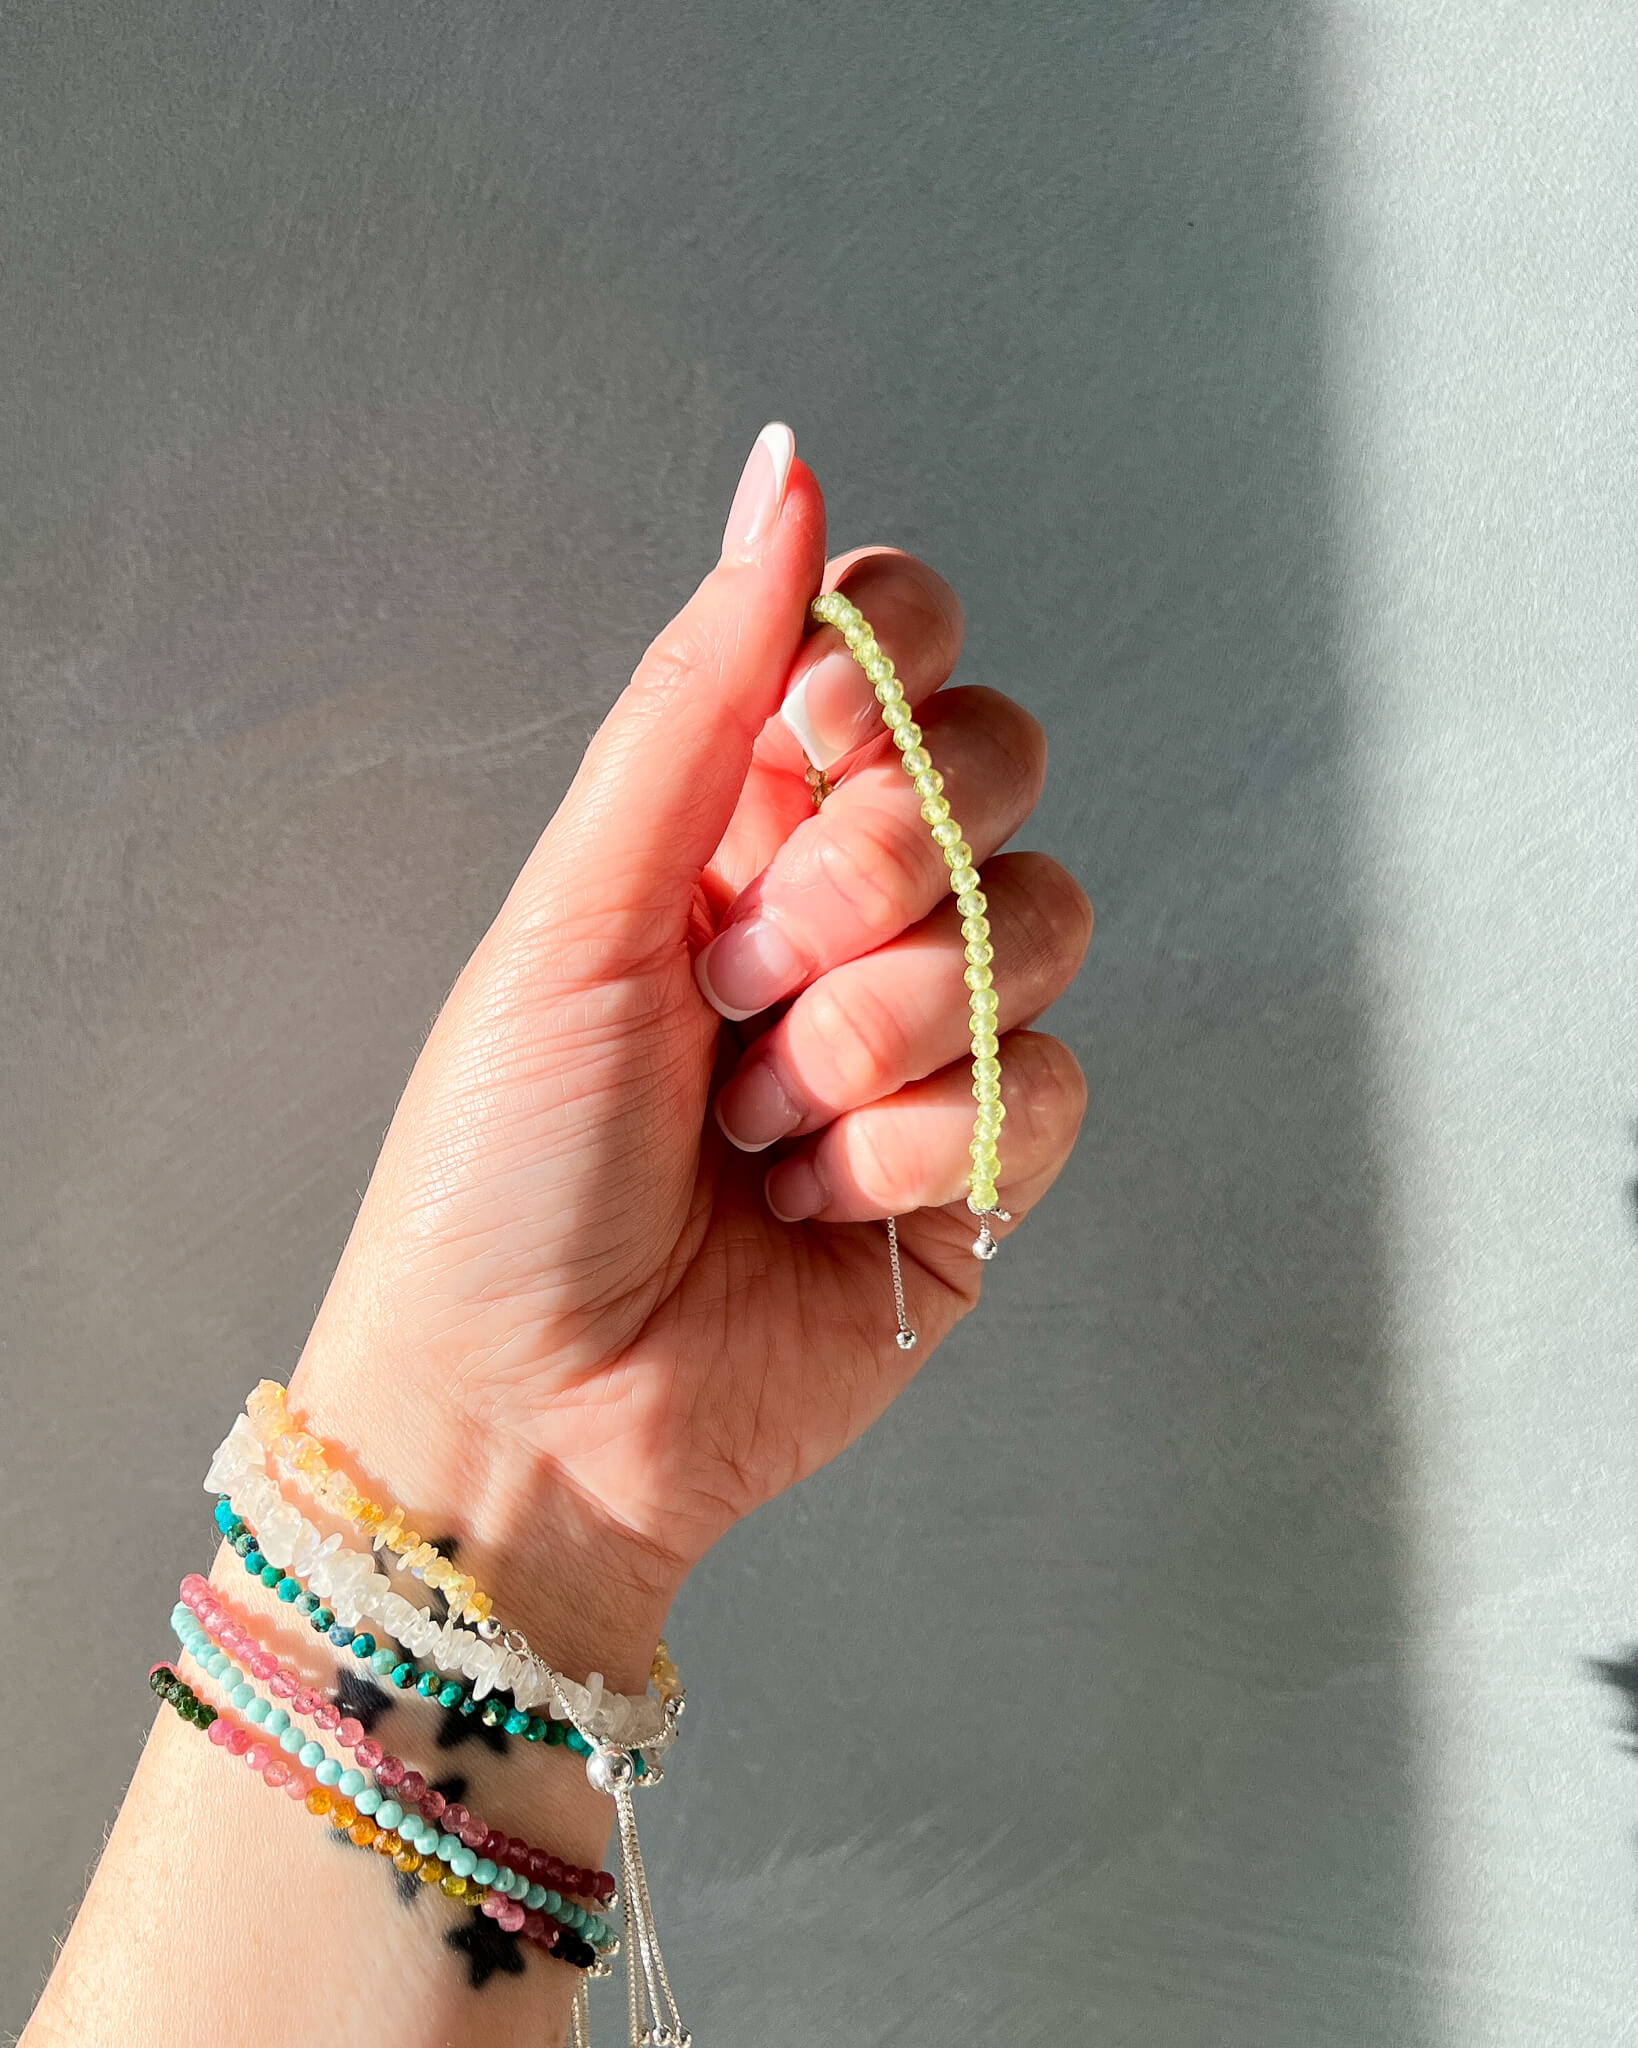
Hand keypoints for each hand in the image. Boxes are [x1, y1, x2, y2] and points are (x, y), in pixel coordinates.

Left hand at [293, 426, 1089, 1667]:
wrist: (529, 1412)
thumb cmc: (504, 1167)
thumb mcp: (580, 906)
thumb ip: (700, 689)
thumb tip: (784, 468)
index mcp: (735, 821)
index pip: (894, 649)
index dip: (887, 667)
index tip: (806, 741)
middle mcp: (841, 911)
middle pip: (993, 768)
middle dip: (874, 870)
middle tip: (745, 974)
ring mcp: (920, 1036)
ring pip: (1037, 924)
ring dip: (879, 1026)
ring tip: (759, 1117)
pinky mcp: (978, 1165)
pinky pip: (1042, 1083)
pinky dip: (918, 1146)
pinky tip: (815, 1202)